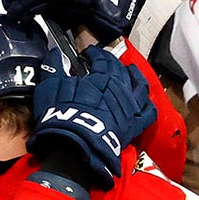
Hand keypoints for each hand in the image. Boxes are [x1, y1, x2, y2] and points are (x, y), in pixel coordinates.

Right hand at [28, 46, 156, 189]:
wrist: (76, 146)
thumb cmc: (63, 117)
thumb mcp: (50, 89)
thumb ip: (54, 69)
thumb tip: (55, 55)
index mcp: (100, 77)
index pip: (100, 59)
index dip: (94, 54)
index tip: (88, 53)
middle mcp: (119, 88)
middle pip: (119, 69)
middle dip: (111, 61)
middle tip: (105, 60)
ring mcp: (129, 106)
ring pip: (139, 85)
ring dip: (135, 75)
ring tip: (130, 70)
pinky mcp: (134, 125)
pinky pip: (147, 112)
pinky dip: (147, 104)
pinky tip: (144, 101)